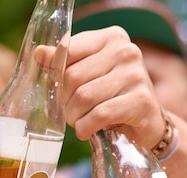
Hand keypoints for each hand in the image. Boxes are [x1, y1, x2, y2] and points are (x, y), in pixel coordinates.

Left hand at [35, 26, 164, 148]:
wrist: (147, 122)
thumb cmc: (112, 96)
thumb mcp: (89, 74)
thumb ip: (65, 62)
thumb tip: (39, 54)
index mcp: (111, 37)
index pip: (68, 50)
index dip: (55, 74)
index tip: (57, 89)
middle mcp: (126, 51)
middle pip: (73, 76)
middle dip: (65, 101)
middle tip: (69, 112)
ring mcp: (136, 75)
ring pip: (84, 96)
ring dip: (74, 116)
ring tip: (79, 122)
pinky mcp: (141, 101)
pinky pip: (100, 114)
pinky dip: (86, 127)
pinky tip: (86, 131)